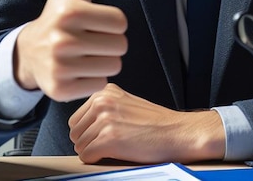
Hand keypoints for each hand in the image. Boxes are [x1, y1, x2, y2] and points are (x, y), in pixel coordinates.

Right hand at [14, 0, 127, 101]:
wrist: (29, 52)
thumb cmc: (58, 14)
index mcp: (68, 11)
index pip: (121, 21)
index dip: (113, 21)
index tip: (96, 20)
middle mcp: (61, 39)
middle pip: (120, 45)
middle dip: (111, 42)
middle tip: (92, 39)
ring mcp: (59, 67)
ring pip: (113, 66)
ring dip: (104, 61)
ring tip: (86, 53)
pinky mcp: (60, 91)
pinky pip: (99, 85)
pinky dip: (93, 80)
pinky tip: (78, 70)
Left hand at [68, 83, 225, 163]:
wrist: (177, 132)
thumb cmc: (156, 122)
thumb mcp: (126, 104)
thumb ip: (105, 108)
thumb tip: (82, 125)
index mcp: (106, 91)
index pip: (76, 117)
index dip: (87, 131)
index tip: (102, 134)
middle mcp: (102, 101)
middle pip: (75, 131)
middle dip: (88, 141)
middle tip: (109, 144)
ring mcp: (105, 119)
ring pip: (79, 145)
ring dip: (94, 151)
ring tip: (115, 148)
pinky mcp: (108, 138)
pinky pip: (86, 156)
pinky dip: (96, 160)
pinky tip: (115, 154)